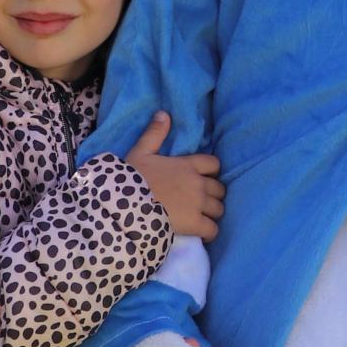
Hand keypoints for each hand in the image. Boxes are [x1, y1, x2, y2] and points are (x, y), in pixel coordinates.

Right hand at [123, 114, 224, 239]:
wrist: (125, 205)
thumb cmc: (131, 178)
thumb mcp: (140, 152)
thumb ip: (154, 134)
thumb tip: (164, 114)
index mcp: (187, 165)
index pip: (214, 164)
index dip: (211, 172)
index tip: (202, 178)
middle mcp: (198, 183)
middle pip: (220, 189)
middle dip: (213, 195)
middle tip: (200, 201)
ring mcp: (198, 204)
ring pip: (219, 209)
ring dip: (212, 213)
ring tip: (201, 217)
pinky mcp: (195, 223)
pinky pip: (213, 229)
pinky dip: (209, 232)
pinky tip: (201, 232)